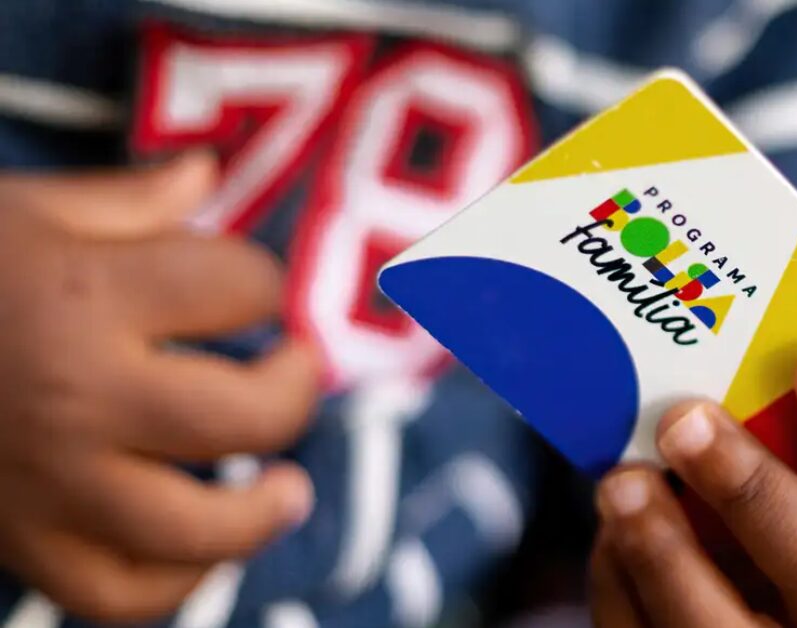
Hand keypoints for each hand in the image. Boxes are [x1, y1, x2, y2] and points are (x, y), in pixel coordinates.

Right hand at [0, 154, 320, 622]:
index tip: (253, 290)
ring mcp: (50, 482)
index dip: (264, 284)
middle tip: (296, 371)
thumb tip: (205, 171)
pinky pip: (119, 593)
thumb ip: (124, 201)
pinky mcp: (21, 544)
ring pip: (196, 528)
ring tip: (288, 487)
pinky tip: (200, 546)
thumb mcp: (20, 212)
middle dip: (296, 390)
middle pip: (246, 416)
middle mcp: (79, 394)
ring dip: (263, 513)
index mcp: (87, 295)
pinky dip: (176, 584)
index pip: (238, 287)